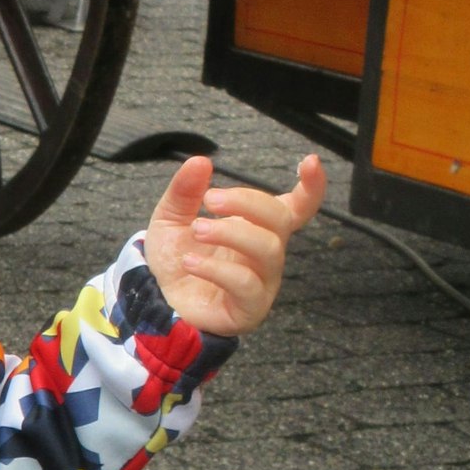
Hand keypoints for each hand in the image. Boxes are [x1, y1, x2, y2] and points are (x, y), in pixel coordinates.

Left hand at [144, 152, 326, 337]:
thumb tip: (200, 161)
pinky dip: (218, 269)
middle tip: (210, 200)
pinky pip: (247, 284)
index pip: (297, 207)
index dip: (312, 187)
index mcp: (257, 227)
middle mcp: (266, 253)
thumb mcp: (172, 217)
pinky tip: (191, 262)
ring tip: (198, 230)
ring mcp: (263, 282)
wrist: (157, 299)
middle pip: (279, 219)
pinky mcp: (249, 308)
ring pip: (269, 250)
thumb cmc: (176, 258)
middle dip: (246, 203)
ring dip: (232, 233)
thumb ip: (185, 191)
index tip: (310, 161)